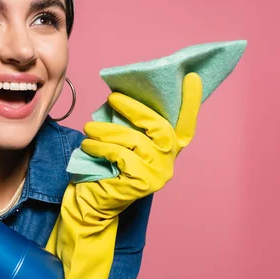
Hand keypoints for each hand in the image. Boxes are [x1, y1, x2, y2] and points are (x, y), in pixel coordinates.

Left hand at [47, 72, 202, 278]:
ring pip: (135, 141)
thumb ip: (130, 124)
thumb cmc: (104, 166)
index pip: (186, 124)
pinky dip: (101, 147)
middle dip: (135, 109)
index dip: (191, 102)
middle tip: (112, 98)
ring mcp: (158, 173)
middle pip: (160, 127)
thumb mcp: (121, 141)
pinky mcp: (142, 183)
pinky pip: (121, 155)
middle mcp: (169, 161)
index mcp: (167, 148)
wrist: (91, 200)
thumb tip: (119, 96)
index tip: (191, 77)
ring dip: (108, 130)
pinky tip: (88, 146)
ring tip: (89, 128)